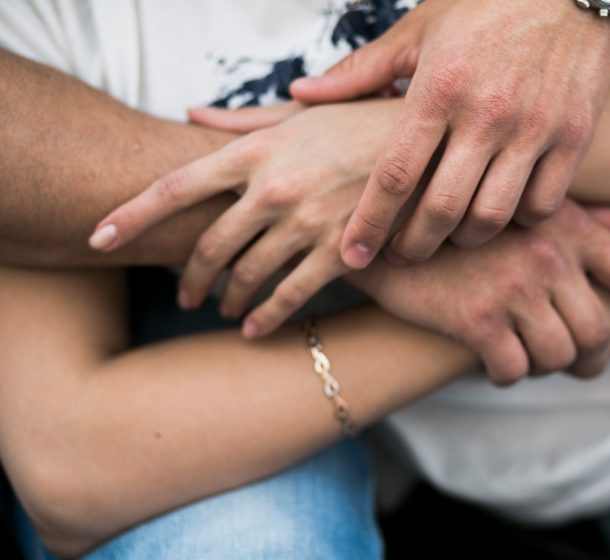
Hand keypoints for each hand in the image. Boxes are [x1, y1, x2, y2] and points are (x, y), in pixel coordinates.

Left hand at [89, 99, 401, 336]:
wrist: (427, 147)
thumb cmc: (358, 123)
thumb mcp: (299, 115)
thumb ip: (242, 122)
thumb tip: (192, 115)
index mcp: (255, 151)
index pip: (176, 186)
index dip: (131, 213)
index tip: (97, 236)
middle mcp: (272, 187)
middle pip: (208, 244)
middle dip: (188, 276)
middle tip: (181, 294)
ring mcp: (306, 222)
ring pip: (246, 275)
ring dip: (227, 299)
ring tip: (222, 311)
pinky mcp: (340, 251)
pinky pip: (292, 295)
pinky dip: (267, 317)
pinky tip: (253, 330)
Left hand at [291, 0, 609, 267]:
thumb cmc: (486, 4)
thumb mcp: (418, 30)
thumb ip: (361, 70)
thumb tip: (300, 94)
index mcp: (438, 88)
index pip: (394, 175)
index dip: (369, 224)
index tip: (352, 254)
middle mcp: (486, 113)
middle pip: (441, 210)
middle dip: (413, 247)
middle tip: (400, 255)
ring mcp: (534, 127)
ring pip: (493, 216)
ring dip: (464, 239)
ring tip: (449, 235)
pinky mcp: (574, 134)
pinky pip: (544, 204)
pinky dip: (519, 220)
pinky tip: (502, 211)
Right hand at [348, 201, 609, 385]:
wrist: (383, 220)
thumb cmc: (459, 214)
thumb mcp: (526, 203)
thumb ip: (590, 216)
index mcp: (566, 225)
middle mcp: (548, 256)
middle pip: (598, 332)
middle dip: (593, 359)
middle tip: (581, 366)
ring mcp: (514, 289)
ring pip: (557, 357)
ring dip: (545, 368)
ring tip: (529, 359)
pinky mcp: (477, 319)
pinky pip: (513, 370)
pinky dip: (508, 375)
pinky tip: (494, 364)